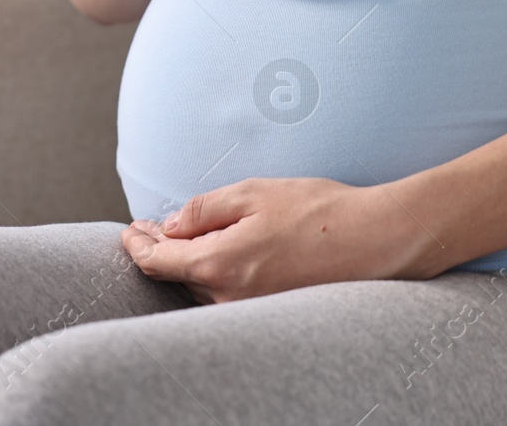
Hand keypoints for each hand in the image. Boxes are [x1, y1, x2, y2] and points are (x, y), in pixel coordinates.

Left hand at [120, 177, 441, 303]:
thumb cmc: (317, 211)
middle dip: (161, 249)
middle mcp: (230, 298)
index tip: (129, 230)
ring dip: (189, 262)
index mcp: (219, 265)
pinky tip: (222, 252)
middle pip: (179, 275)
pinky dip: (215, 273)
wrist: (377, 240)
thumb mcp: (252, 193)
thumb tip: (170, 224)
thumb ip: (203, 209)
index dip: (137, 244)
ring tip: (181, 236)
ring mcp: (251, 311)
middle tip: (147, 227)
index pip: (158, 261)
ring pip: (205, 285)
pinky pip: (229, 293)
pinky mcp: (271, 313)